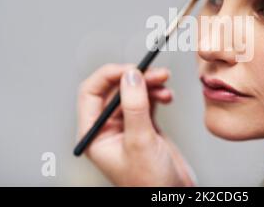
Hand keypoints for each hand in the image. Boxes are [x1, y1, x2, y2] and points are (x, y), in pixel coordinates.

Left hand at [76, 63, 195, 185]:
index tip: (131, 69)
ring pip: (132, 93)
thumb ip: (134, 106)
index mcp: (95, 135)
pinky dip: (157, 94)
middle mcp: (107, 129)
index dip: (109, 76)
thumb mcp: (140, 142)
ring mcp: (126, 126)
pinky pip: (146, 100)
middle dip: (136, 78)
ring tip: (164, 82)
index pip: (91, 93)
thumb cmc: (150, 183)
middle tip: (154, 73)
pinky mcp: (144, 126)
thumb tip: (130, 75)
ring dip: (149, 84)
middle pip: (115, 90)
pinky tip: (167, 96)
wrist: (172, 196)